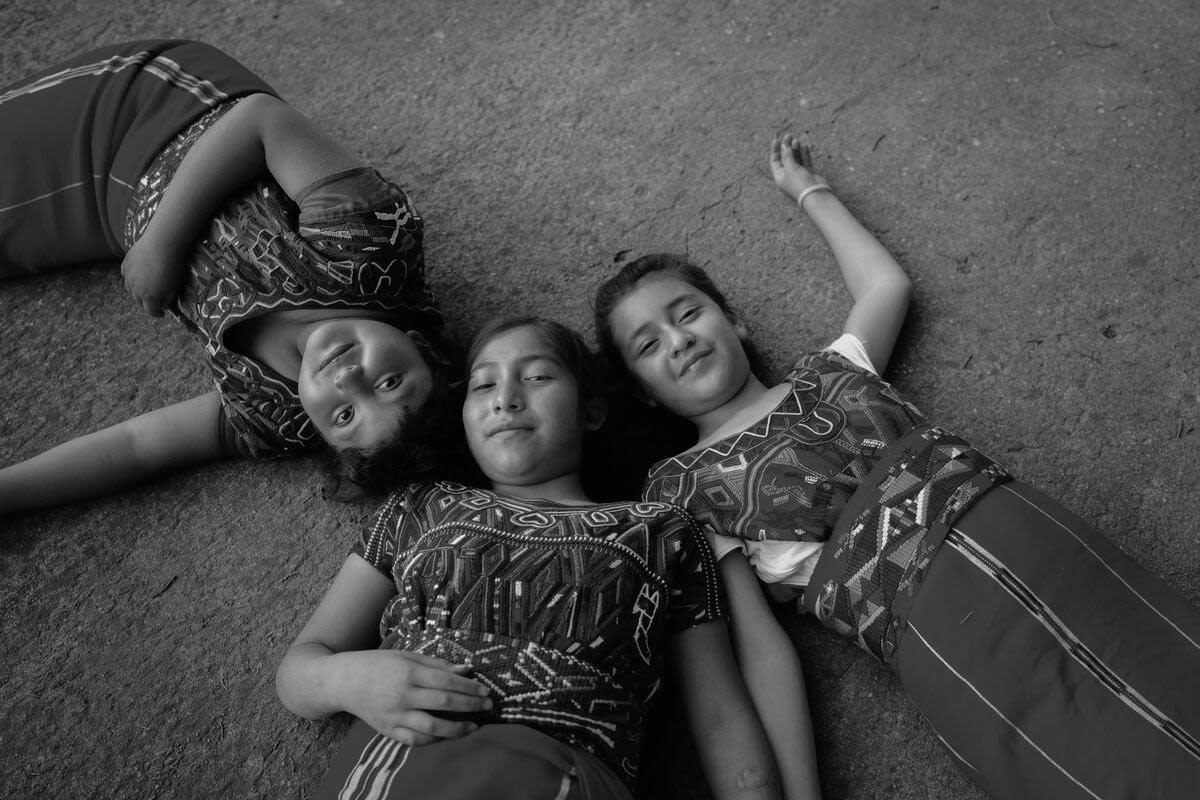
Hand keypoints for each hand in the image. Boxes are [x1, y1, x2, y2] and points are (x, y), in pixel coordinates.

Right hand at [121, 236, 186, 316]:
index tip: (162, 312)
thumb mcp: (175, 287)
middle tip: (155, 299)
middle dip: (148, 302)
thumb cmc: (173, 266)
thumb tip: (163, 306)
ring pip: (131, 289)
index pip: (151, 311)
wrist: (163, 243)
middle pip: (140, 301)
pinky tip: (140, 275)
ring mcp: (128, 277)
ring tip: (148, 287)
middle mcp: (135, 289)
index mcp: (149, 297)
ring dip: (139, 291)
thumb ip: (168, 299)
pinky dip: (133, 278)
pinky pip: (127, 276)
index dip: (157, 313)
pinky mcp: (125, 265)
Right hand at [343, 650, 493, 745]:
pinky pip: (415, 740)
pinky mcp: (388, 730)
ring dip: (457, 728)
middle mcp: (402, 695)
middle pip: (443, 702)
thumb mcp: (406, 656)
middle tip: (488, 705)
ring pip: (431, 726)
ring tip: (474, 726)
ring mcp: (394, 715)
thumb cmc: (378, 664)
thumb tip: (467, 668)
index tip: (485, 690)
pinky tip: (448, 734)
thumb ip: (437, 664)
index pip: (446, 680)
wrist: (343, 681)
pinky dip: (434, 739)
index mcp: (408, 671)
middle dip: (470, 705)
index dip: (469, 686)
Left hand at [769, 133, 827, 202]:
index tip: (777, 140)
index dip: (775, 150)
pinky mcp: (809, 172)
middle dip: (787, 146)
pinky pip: (805, 160)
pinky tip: (804, 146)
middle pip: (786, 157)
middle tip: (789, 136)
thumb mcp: (790, 168)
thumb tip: (783, 145)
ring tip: (797, 141)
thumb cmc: (799, 184)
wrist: (815, 194)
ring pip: (796, 157)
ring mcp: (799, 173)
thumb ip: (787, 156)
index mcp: (780, 176)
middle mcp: (788, 174)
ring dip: (796, 149)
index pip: (775, 161)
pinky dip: (804, 153)